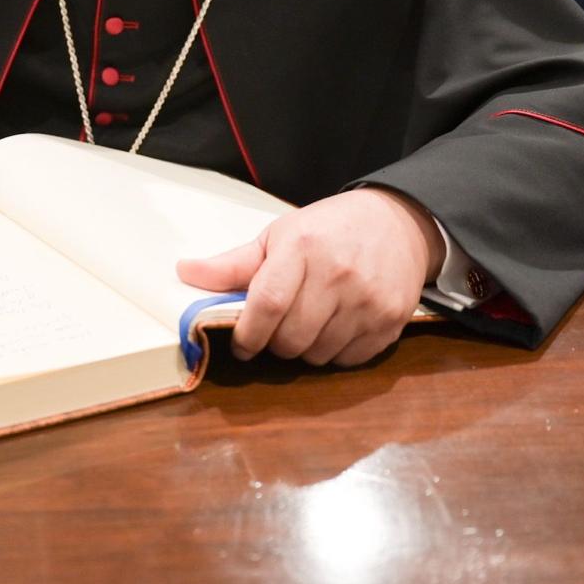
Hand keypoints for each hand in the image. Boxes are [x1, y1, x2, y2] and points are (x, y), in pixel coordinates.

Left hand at [176, 188, 443, 366]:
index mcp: (302, 248)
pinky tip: (334, 329)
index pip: (267, 304)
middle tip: (275, 331)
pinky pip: (350, 360)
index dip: (247, 334)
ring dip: (304, 351)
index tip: (240, 344)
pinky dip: (335, 354)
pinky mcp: (392, 321)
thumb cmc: (327, 230)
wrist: (399, 224)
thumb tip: (184, 273)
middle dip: (274, 344)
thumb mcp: (279, 236)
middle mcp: (337, 274)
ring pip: (319, 354)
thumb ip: (234, 263)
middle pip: (291, 338)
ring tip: (306, 325)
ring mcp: (368, 300)